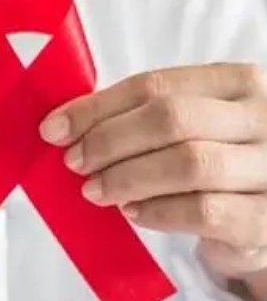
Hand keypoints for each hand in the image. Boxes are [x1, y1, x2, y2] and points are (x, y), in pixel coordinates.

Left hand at [39, 63, 266, 300]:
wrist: (263, 212)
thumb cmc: (216, 159)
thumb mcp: (190, 126)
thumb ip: (141, 116)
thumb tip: (66, 124)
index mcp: (238, 83)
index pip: (156, 85)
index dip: (97, 107)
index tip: (55, 128)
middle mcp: (263, 118)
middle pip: (171, 119)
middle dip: (109, 141)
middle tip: (74, 162)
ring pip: (188, 164)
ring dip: (127, 178)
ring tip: (95, 190)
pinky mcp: (266, 217)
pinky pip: (205, 211)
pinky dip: (158, 212)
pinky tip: (133, 213)